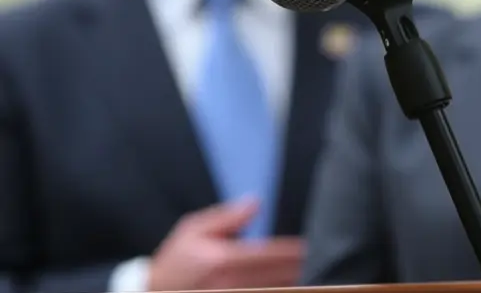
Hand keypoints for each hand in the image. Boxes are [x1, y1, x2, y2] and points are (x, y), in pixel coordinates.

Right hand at [146, 199, 304, 290]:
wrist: (153, 290)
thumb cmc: (177, 259)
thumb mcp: (194, 229)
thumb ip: (227, 216)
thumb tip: (256, 203)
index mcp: (222, 259)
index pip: (270, 255)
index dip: (294, 251)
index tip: (311, 245)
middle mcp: (228, 283)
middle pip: (278, 277)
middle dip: (300, 267)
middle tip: (321, 257)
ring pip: (274, 290)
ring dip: (294, 282)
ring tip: (312, 272)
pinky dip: (278, 289)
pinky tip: (290, 283)